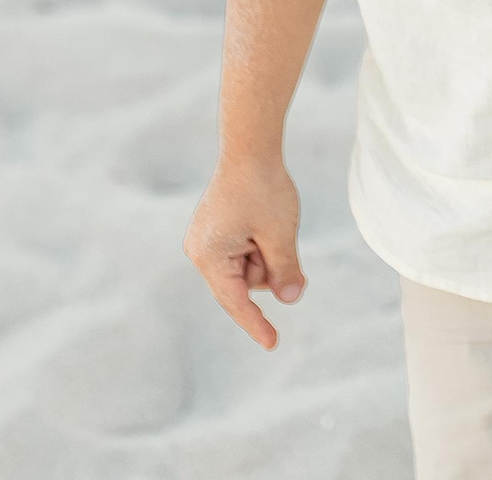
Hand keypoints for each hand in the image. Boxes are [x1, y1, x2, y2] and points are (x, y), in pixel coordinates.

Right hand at [184, 156, 305, 349]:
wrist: (250, 148)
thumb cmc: (264, 188)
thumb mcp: (281, 233)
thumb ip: (285, 270)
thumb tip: (290, 299)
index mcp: (209, 256)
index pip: (237, 302)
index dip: (257, 324)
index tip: (273, 344)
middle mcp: (201, 252)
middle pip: (246, 285)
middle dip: (270, 267)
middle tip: (279, 236)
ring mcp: (207, 243)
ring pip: (249, 270)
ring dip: (268, 254)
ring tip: (269, 221)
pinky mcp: (216, 234)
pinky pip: (246, 254)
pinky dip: (262, 245)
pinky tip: (266, 221)